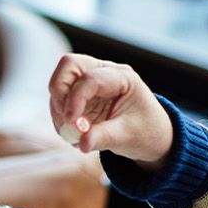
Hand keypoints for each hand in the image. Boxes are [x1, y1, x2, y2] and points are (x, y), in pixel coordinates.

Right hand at [48, 54, 173, 170]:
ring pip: (59, 83)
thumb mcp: (128, 136)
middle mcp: (103, 73)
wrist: (149, 135)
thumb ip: (104, 137)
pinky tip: (74, 134)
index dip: (76, 99)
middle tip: (64, 118)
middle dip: (59, 91)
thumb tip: (81, 143)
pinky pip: (58, 101)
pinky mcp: (77, 95)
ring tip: (73, 135)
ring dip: (58, 110)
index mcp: (122, 77)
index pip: (91, 78)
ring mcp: (88, 82)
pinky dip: (59, 118)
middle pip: (69, 65)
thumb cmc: (145, 131)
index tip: (71, 123)